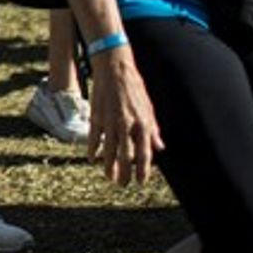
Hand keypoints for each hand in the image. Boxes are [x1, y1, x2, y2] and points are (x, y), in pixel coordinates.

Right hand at [87, 51, 163, 186]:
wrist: (114, 68)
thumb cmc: (134, 86)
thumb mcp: (149, 107)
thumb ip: (153, 129)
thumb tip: (159, 147)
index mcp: (142, 123)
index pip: (144, 153)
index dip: (143, 170)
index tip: (141, 182)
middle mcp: (126, 124)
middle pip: (125, 156)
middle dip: (124, 173)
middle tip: (123, 184)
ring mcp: (110, 121)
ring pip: (108, 150)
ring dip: (108, 166)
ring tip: (109, 177)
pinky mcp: (96, 116)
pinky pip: (94, 138)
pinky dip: (93, 149)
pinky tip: (92, 159)